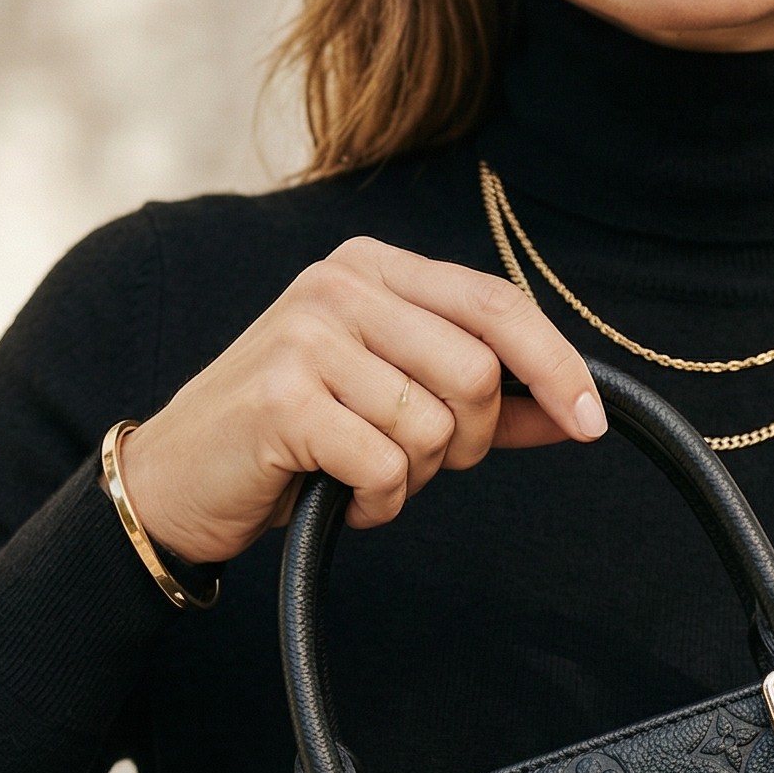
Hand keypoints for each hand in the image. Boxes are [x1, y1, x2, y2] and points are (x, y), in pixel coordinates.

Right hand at [118, 238, 606, 564]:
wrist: (182, 479)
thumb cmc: (297, 441)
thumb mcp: (394, 402)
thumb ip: (483, 400)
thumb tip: (576, 411)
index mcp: (373, 268)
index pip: (497, 304)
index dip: (556, 366)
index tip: (591, 424)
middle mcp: (340, 284)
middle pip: (478, 373)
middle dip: (468, 441)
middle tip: (418, 462)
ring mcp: (308, 335)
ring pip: (435, 426)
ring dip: (413, 478)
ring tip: (361, 474)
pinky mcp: (285, 399)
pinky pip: (387, 468)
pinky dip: (377, 504)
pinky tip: (337, 495)